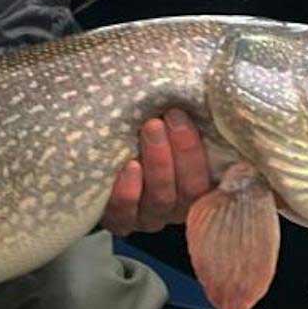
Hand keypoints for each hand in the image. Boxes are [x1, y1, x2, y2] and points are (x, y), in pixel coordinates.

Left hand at [102, 108, 212, 235]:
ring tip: (150, 129)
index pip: (212, 174)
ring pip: (162, 198)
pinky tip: (128, 166)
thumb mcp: (165, 130)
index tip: (183, 115)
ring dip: (158, 163)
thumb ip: (181, 120)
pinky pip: (127, 213)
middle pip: (190, 188)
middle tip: (170, 117)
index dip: (201, 148)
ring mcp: (149, 217)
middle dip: (184, 151)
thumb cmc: (138, 139)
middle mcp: (177, 206)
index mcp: (196, 184)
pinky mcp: (121, 223)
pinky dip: (129, 191)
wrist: (95, 164)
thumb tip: (196, 85)